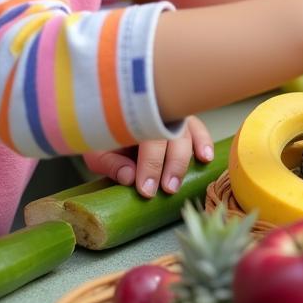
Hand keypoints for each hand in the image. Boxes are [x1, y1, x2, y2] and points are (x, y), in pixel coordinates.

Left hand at [82, 116, 215, 195]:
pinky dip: (204, 142)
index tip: (146, 189)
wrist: (103, 116)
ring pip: (188, 132)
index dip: (150, 165)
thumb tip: (130, 177)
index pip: (148, 139)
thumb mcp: (97, 151)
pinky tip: (206, 158)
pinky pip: (198, 128)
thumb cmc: (103, 135)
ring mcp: (172, 115)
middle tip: (168, 189)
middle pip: (173, 135)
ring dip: (186, 159)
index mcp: (132, 117)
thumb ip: (111, 164)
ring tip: (180, 181)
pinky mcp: (183, 120)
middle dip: (172, 164)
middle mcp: (156, 112)